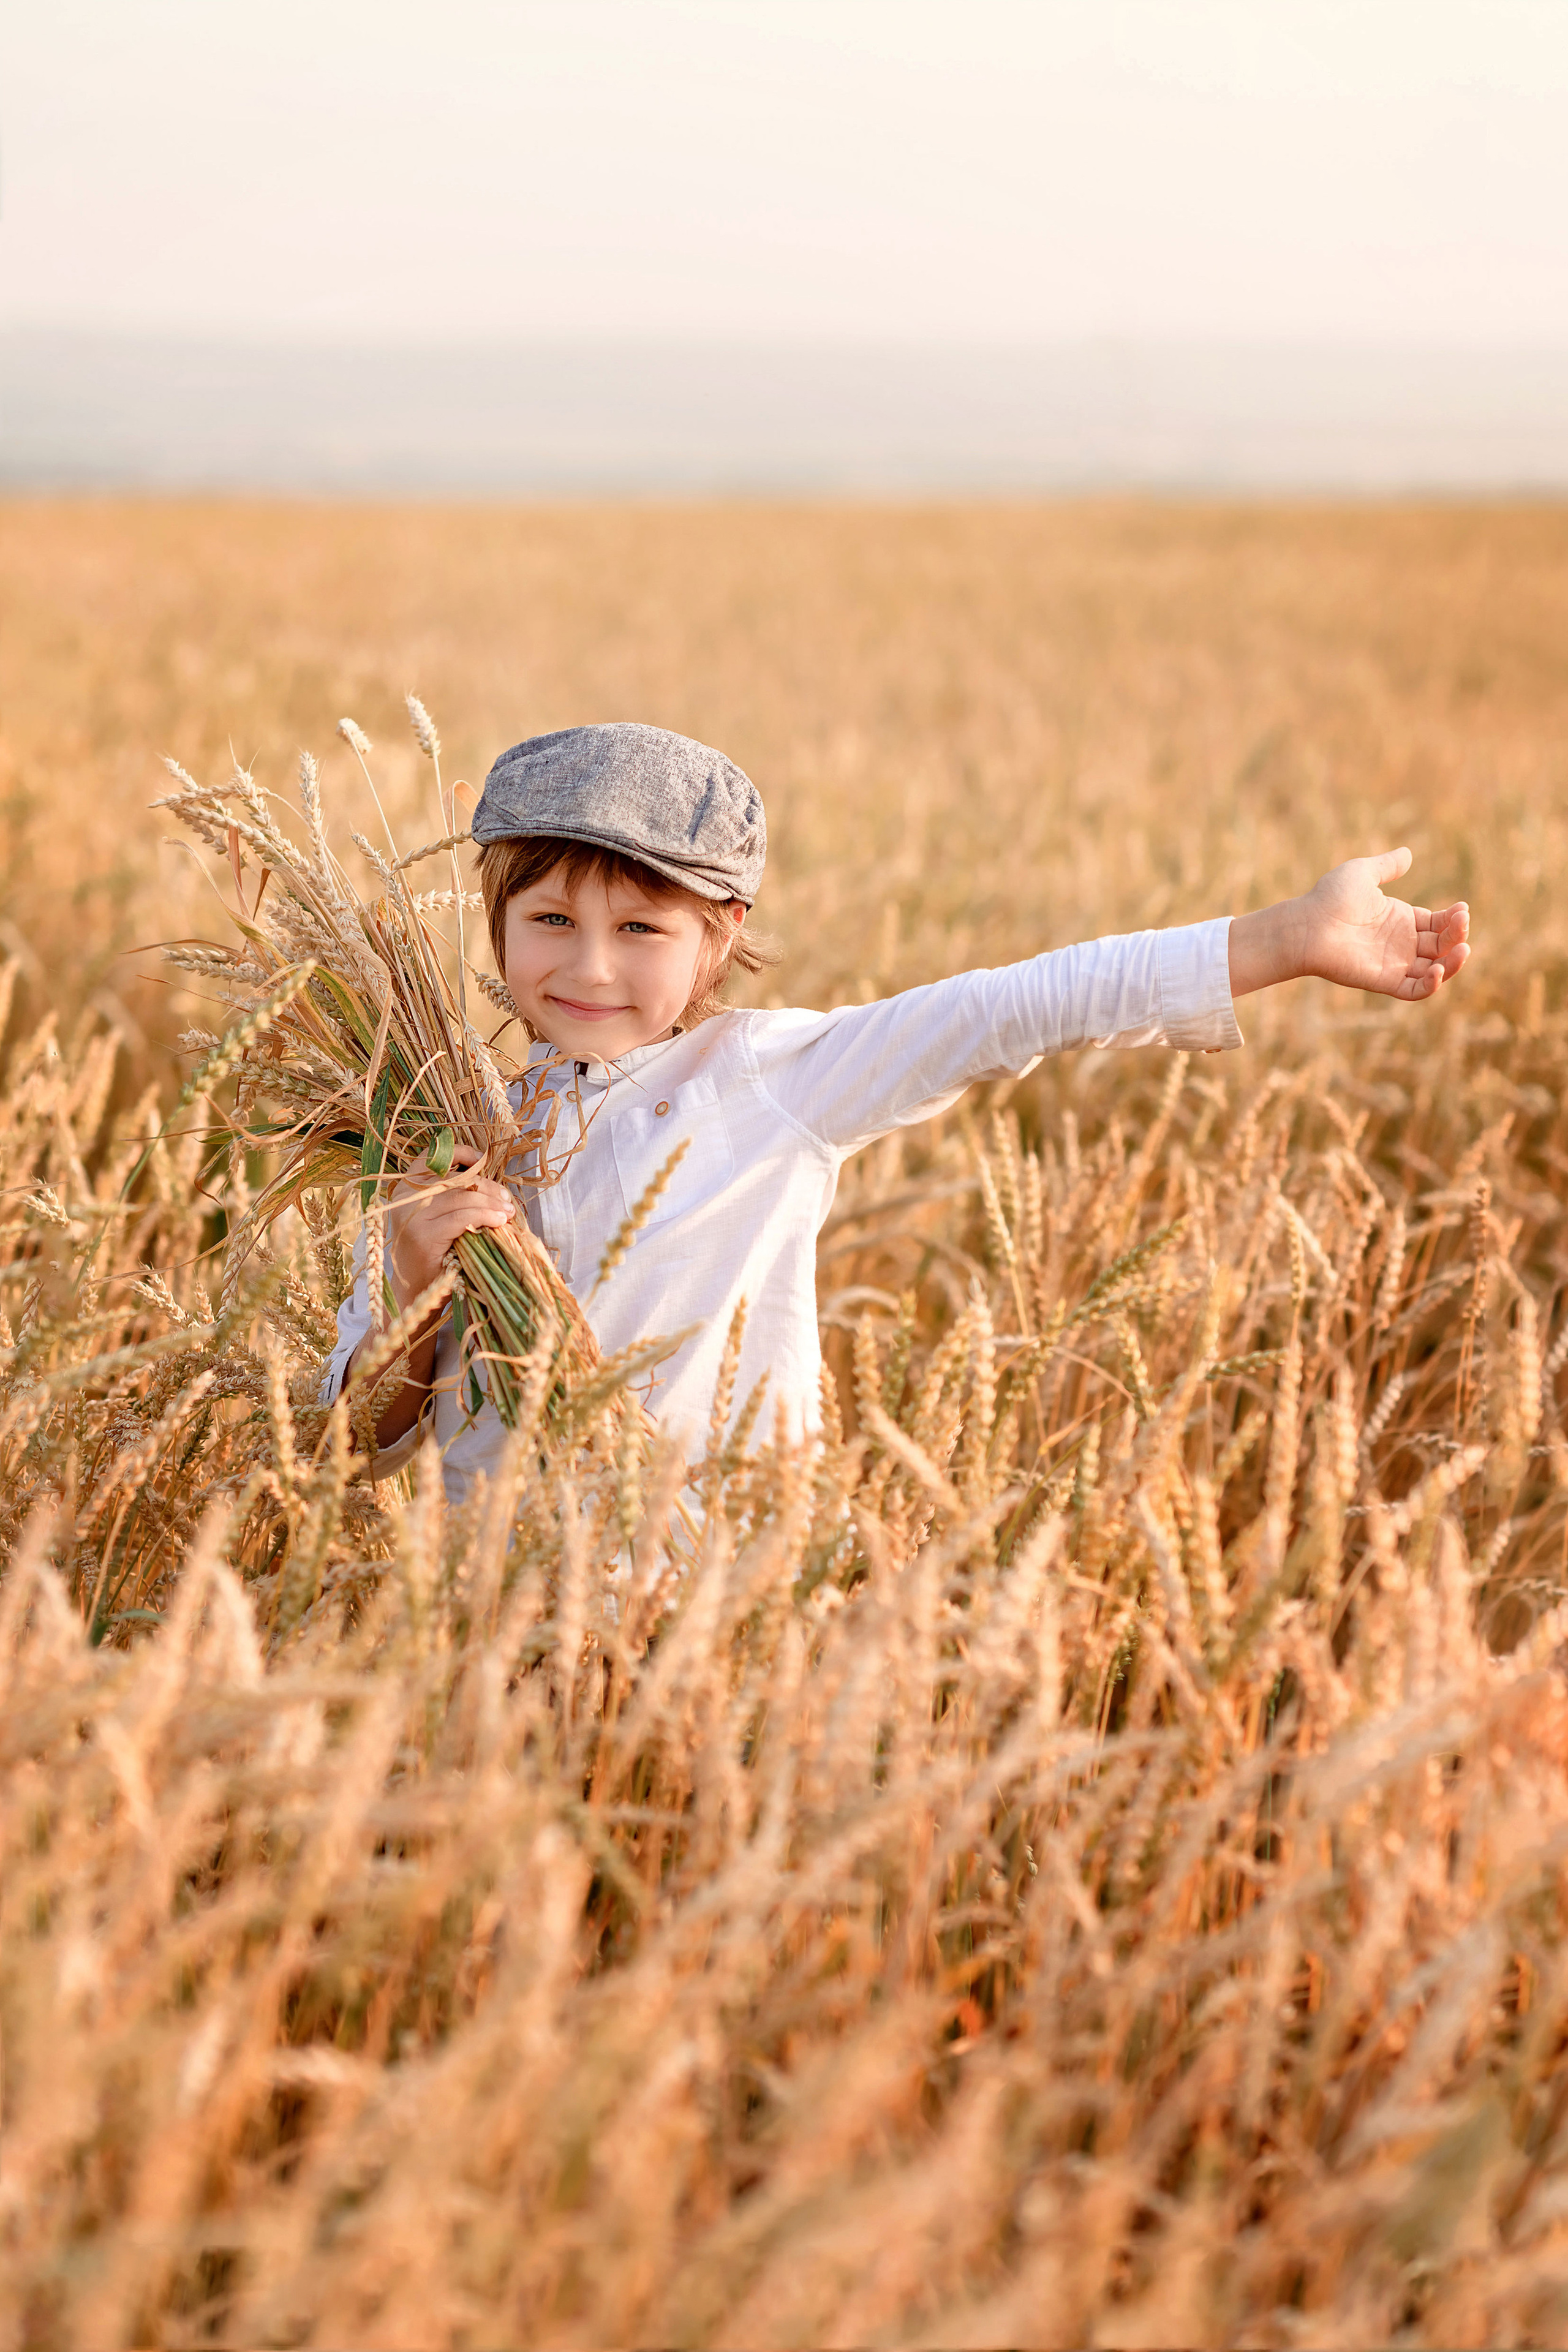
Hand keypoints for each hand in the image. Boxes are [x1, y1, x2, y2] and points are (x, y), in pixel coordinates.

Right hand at [384, 1145, 514, 1311]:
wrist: (418, 1292)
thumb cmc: (435, 1255)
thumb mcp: (440, 1219)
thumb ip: (454, 1197)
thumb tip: (490, 1182)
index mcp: (406, 1190)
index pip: (431, 1158)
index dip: (459, 1152)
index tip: (483, 1158)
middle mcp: (405, 1199)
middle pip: (453, 1179)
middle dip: (486, 1186)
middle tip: (507, 1200)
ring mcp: (411, 1217)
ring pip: (459, 1196)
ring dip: (490, 1202)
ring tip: (507, 1212)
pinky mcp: (423, 1236)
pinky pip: (461, 1217)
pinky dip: (484, 1215)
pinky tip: (498, 1221)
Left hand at [1229, 850, 1470, 1001]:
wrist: (1307, 925)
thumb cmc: (1329, 898)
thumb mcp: (1362, 873)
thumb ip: (1387, 866)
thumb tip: (1407, 853)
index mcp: (1399, 919)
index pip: (1437, 923)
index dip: (1453, 918)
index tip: (1462, 908)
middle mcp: (1400, 944)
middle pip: (1441, 945)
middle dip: (1457, 934)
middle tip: (1462, 921)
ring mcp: (1393, 964)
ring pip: (1434, 970)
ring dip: (1453, 963)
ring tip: (1463, 948)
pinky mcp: (1384, 981)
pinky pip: (1414, 991)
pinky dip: (1431, 985)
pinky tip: (1438, 969)